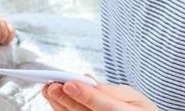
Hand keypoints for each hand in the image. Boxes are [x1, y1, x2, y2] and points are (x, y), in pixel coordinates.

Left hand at [42, 81, 158, 110]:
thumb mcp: (134, 97)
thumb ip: (112, 90)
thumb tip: (87, 78)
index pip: (107, 106)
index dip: (86, 95)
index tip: (68, 84)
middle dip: (67, 100)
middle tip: (52, 87)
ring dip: (61, 106)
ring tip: (49, 90)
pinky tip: (55, 102)